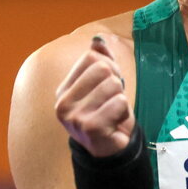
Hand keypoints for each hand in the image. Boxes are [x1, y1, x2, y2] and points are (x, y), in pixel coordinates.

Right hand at [55, 35, 135, 157]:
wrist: (111, 149)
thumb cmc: (107, 114)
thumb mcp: (104, 84)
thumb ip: (101, 60)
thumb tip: (98, 40)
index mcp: (63, 90)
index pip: (91, 58)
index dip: (109, 67)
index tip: (108, 86)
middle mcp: (63, 103)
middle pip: (103, 69)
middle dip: (116, 83)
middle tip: (112, 102)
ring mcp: (74, 117)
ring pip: (113, 85)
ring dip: (121, 99)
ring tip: (113, 114)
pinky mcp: (89, 128)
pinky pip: (119, 102)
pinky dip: (124, 112)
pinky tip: (115, 124)